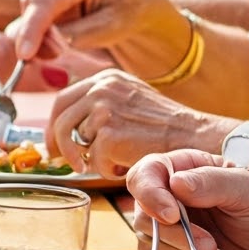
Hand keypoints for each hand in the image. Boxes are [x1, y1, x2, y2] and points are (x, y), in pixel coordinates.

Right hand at [3, 0, 190, 77]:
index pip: (43, 2)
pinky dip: (38, 37)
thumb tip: (52, 41)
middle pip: (30, 7)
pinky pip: (31, 20)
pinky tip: (54, 48)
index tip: (24, 54)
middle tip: (52, 60)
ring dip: (37, 38)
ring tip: (59, 54)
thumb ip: (82, 33)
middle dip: (34, 37)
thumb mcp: (113, 25)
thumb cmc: (127, 12)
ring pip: (28, 15)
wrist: (132, 4)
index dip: (31, 29)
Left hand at [45, 70, 222, 176]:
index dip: (54, 124)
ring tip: (113, 163)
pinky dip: (108, 171)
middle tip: (65, 163)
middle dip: (59, 145)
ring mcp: (103, 111)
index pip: (63, 99)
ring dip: (91, 160)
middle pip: (60, 120)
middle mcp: (100, 89)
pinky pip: (94, 161)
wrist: (194, 137)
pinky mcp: (108, 135)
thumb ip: (101, 103)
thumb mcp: (130, 98)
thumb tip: (67, 124)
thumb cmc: (165, 126)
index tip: (54, 143)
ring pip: (76, 144)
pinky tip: (127, 166)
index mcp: (105, 78)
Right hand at [126, 149, 248, 249]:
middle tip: (212, 247)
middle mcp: (164, 199)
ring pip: (149, 248)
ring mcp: (163, 231)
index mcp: (177, 170)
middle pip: (142, 218)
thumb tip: (176, 183)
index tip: (173, 215)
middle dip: (177, 237)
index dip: (150, 195)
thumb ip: (212, 182)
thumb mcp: (246, 189)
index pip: (142, 177)